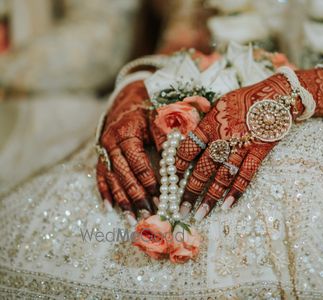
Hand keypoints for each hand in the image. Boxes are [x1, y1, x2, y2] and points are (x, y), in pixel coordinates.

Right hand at [96, 81, 158, 220]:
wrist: (128, 98)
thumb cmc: (149, 108)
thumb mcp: (160, 117)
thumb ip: (166, 138)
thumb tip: (176, 162)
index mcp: (126, 132)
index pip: (138, 162)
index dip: (150, 181)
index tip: (162, 197)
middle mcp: (111, 143)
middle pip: (124, 175)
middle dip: (136, 197)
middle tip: (149, 215)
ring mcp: (103, 150)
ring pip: (112, 180)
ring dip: (122, 201)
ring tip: (132, 219)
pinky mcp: (101, 156)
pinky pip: (101, 177)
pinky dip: (106, 193)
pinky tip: (110, 208)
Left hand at [174, 74, 299, 219]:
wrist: (276, 95)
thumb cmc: (244, 98)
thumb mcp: (218, 104)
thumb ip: (204, 123)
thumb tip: (188, 138)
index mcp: (209, 124)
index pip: (188, 148)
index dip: (177, 166)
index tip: (171, 181)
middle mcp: (222, 137)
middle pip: (202, 168)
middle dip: (190, 191)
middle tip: (181, 209)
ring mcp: (241, 146)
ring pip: (222, 177)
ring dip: (210, 197)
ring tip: (200, 214)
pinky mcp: (258, 152)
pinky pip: (246, 175)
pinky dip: (237, 191)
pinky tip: (227, 205)